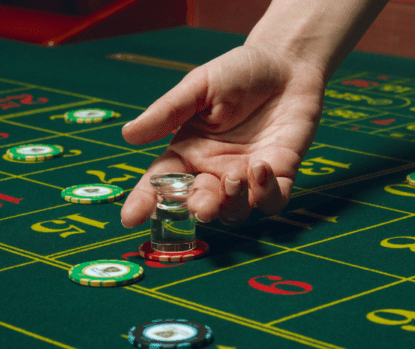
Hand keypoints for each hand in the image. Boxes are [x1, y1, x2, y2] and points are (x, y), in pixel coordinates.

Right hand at [120, 45, 325, 227]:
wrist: (286, 64)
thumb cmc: (239, 72)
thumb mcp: (199, 86)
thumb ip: (168, 112)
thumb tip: (128, 134)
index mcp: (188, 151)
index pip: (161, 183)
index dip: (145, 202)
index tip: (131, 218)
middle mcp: (214, 170)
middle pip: (198, 204)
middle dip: (198, 208)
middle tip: (202, 204)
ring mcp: (247, 178)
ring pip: (234, 212)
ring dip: (232, 203)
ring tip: (235, 176)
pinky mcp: (280, 176)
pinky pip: (271, 202)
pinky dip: (266, 195)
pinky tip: (261, 167)